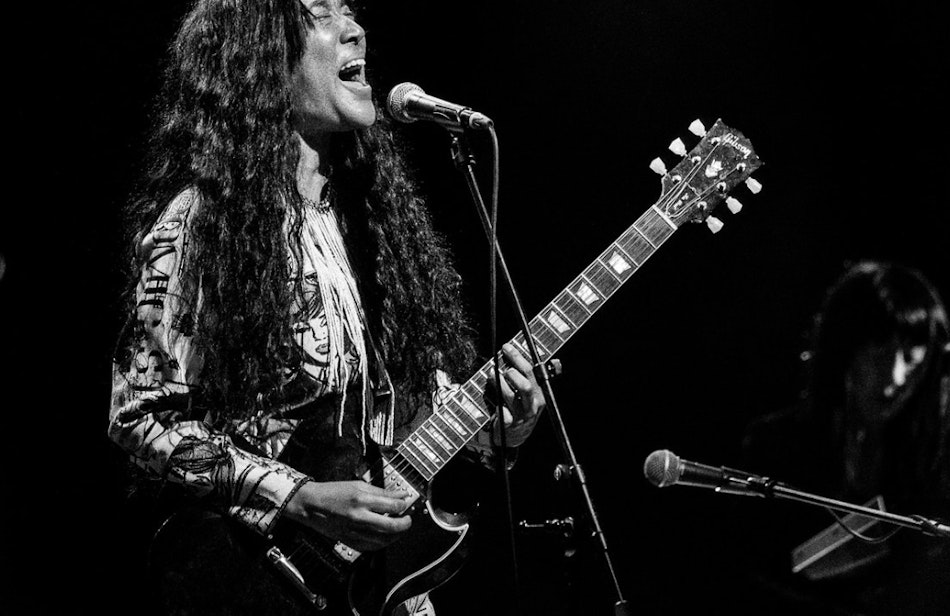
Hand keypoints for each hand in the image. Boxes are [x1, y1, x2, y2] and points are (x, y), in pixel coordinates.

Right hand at [283, 480, 411, 551]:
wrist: (311, 505)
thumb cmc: (333, 492)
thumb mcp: (358, 485)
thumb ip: (381, 492)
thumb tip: (401, 495)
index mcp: (362, 499)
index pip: (393, 505)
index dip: (404, 504)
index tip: (407, 502)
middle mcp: (359, 517)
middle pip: (392, 526)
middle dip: (405, 523)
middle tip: (408, 519)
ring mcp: (354, 532)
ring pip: (384, 539)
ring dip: (396, 534)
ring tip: (399, 527)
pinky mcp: (350, 541)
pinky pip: (372, 547)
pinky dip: (383, 543)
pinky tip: (386, 536)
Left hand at [485, 344, 545, 447]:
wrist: (516, 436)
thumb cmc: (521, 408)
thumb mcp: (531, 394)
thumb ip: (529, 376)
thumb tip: (526, 355)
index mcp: (540, 393)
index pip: (532, 372)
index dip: (517, 357)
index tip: (506, 347)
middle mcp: (532, 404)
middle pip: (525, 386)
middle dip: (512, 373)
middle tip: (503, 367)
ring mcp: (520, 415)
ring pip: (511, 397)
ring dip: (499, 383)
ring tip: (491, 373)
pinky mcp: (509, 424)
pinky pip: (501, 411)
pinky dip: (495, 401)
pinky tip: (491, 395)